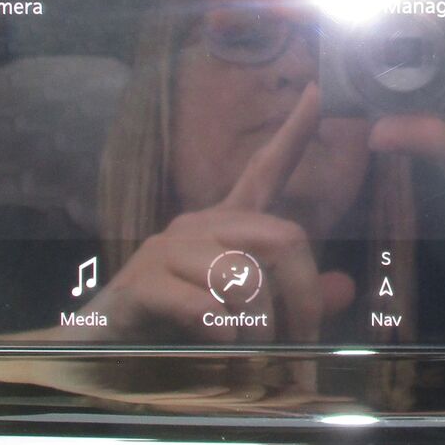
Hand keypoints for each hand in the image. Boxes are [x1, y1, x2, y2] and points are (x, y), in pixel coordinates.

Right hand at [91, 84, 355, 342]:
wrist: (100, 350)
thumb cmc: (176, 326)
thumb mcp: (245, 314)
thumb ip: (293, 301)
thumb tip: (344, 289)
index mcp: (223, 226)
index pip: (265, 171)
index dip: (294, 134)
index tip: (318, 91)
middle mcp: (198, 226)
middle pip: (282, 237)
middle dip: (302, 297)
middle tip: (299, 344)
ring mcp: (168, 250)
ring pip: (246, 274)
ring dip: (259, 324)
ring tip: (247, 353)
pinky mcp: (142, 281)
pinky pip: (203, 301)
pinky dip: (220, 328)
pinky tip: (217, 341)